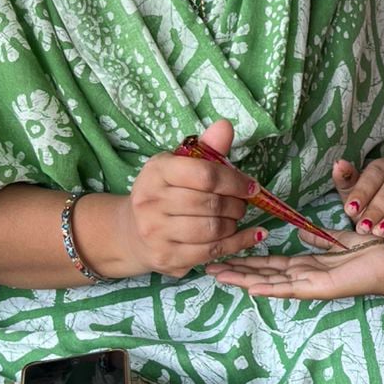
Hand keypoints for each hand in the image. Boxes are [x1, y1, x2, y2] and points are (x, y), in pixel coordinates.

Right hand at [116, 119, 260, 276]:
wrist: (131, 232)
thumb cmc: (164, 194)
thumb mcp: (179, 166)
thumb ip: (206, 148)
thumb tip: (226, 126)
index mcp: (157, 171)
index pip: (205, 175)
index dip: (235, 181)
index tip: (251, 187)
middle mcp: (152, 201)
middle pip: (211, 204)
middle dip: (236, 204)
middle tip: (242, 204)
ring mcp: (157, 232)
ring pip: (213, 230)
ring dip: (234, 224)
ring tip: (236, 218)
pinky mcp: (167, 258)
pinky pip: (212, 251)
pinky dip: (239, 243)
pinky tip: (252, 235)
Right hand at [207, 239, 383, 300]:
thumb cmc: (371, 252)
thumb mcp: (339, 240)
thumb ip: (318, 239)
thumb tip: (300, 232)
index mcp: (308, 266)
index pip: (271, 264)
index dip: (248, 261)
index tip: (226, 255)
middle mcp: (304, 277)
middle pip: (263, 274)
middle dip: (236, 271)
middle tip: (208, 267)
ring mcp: (310, 285)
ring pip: (270, 282)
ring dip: (244, 280)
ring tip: (218, 275)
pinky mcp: (319, 289)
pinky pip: (290, 289)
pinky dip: (270, 288)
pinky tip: (250, 288)